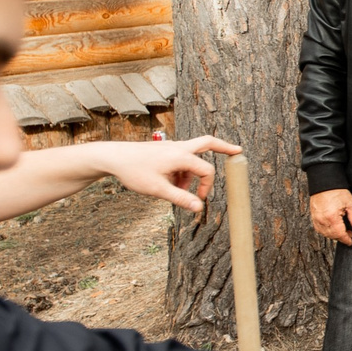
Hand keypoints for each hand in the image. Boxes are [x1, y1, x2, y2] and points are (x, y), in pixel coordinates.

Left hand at [92, 135, 234, 213]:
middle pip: (208, 142)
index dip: (207, 187)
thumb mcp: (158, 190)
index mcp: (180, 156)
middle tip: (238, 151)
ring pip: (192, 155)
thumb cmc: (134, 172)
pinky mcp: (164, 150)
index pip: (207, 170)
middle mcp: (179, 147)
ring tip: (176, 189)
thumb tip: (199, 208)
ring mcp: (171, 147)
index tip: (199, 200)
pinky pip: (180, 159)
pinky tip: (167, 183)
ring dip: (191, 173)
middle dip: (224, 147)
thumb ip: (180, 198)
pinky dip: (181, 171)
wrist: (114, 158)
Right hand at [310, 189, 351, 243]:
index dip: (346, 240)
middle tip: (350, 234)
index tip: (351, 242)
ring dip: (334, 235)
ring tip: (342, 231)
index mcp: (332, 217)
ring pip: (325, 233)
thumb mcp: (350, 204)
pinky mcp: (313, 216)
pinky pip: (319, 229)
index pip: (340, 234)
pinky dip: (326, 231)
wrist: (324, 183)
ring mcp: (316, 219)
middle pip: (332, 235)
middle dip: (341, 237)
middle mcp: (322, 220)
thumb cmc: (337, 191)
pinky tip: (332, 228)